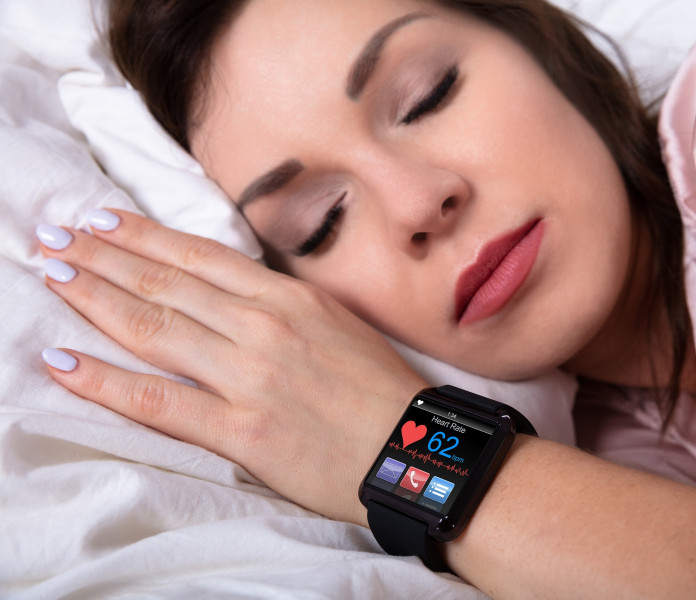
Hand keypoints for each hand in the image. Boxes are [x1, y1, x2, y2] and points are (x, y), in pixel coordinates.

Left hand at [37, 209, 425, 524]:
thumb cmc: (380, 391)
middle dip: (102, 257)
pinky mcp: (243, 430)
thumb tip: (229, 291)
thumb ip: (282, 305)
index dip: (143, 236)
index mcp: (290, 299)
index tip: (102, 221)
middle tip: (54, 238)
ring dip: (94, 300)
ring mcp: (250, 377)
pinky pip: (160, 402)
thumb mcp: (337, 325)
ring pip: (155, 329)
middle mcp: (264, 327)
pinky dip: (107, 382)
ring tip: (54, 279)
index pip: (199, 256)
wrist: (415, 451)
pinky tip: (65, 363)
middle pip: (166, 283)